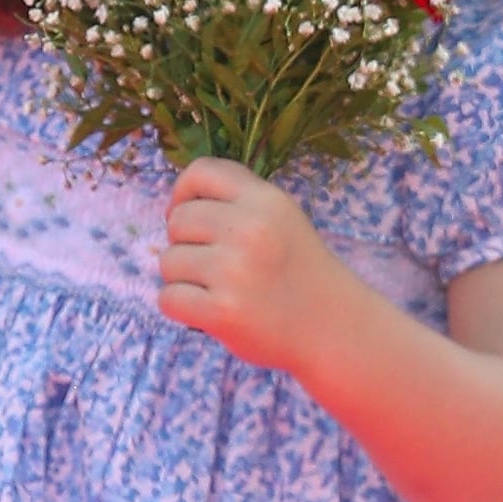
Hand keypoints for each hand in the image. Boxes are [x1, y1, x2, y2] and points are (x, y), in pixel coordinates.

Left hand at [157, 159, 349, 371]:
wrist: (334, 327)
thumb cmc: (299, 272)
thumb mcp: (283, 218)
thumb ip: (238, 203)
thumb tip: (177, 205)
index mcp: (266, 200)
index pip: (200, 173)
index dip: (182, 193)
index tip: (190, 218)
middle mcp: (250, 229)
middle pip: (177, 220)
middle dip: (184, 243)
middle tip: (212, 264)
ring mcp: (234, 271)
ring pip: (168, 261)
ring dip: (183, 278)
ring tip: (217, 289)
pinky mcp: (222, 311)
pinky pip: (168, 298)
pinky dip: (182, 308)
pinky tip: (209, 311)